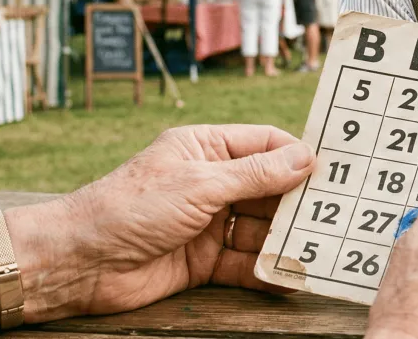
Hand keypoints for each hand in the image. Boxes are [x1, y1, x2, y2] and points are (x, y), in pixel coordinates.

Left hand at [54, 125, 315, 315]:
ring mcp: (209, 223)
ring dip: (287, 237)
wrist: (80, 263)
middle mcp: (211, 182)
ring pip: (261, 228)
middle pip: (269, 188)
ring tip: (320, 244)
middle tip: (336, 210)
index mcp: (206, 148)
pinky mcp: (204, 261)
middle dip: (298, 200)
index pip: (265, 144)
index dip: (298, 154)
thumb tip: (305, 159)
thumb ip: (256, 175)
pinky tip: (291, 273)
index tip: (334, 168)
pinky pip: (246, 263)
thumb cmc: (131, 206)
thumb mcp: (201, 183)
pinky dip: (268, 269)